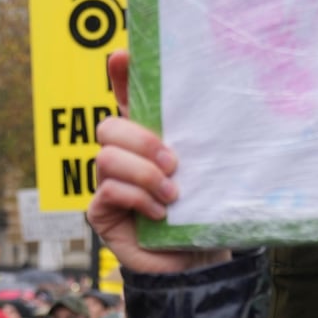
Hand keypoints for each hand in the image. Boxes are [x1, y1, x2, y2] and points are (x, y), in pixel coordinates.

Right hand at [86, 50, 229, 276]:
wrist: (200, 263)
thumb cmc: (203, 215)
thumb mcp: (206, 172)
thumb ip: (199, 142)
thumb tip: (216, 98)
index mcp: (148, 140)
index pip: (128, 98)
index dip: (121, 75)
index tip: (122, 54)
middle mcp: (123, 157)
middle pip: (109, 126)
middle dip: (141, 141)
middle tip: (173, 163)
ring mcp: (108, 184)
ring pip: (106, 157)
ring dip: (143, 174)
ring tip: (172, 194)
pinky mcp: (101, 212)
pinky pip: (107, 189)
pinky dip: (137, 198)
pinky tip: (159, 212)